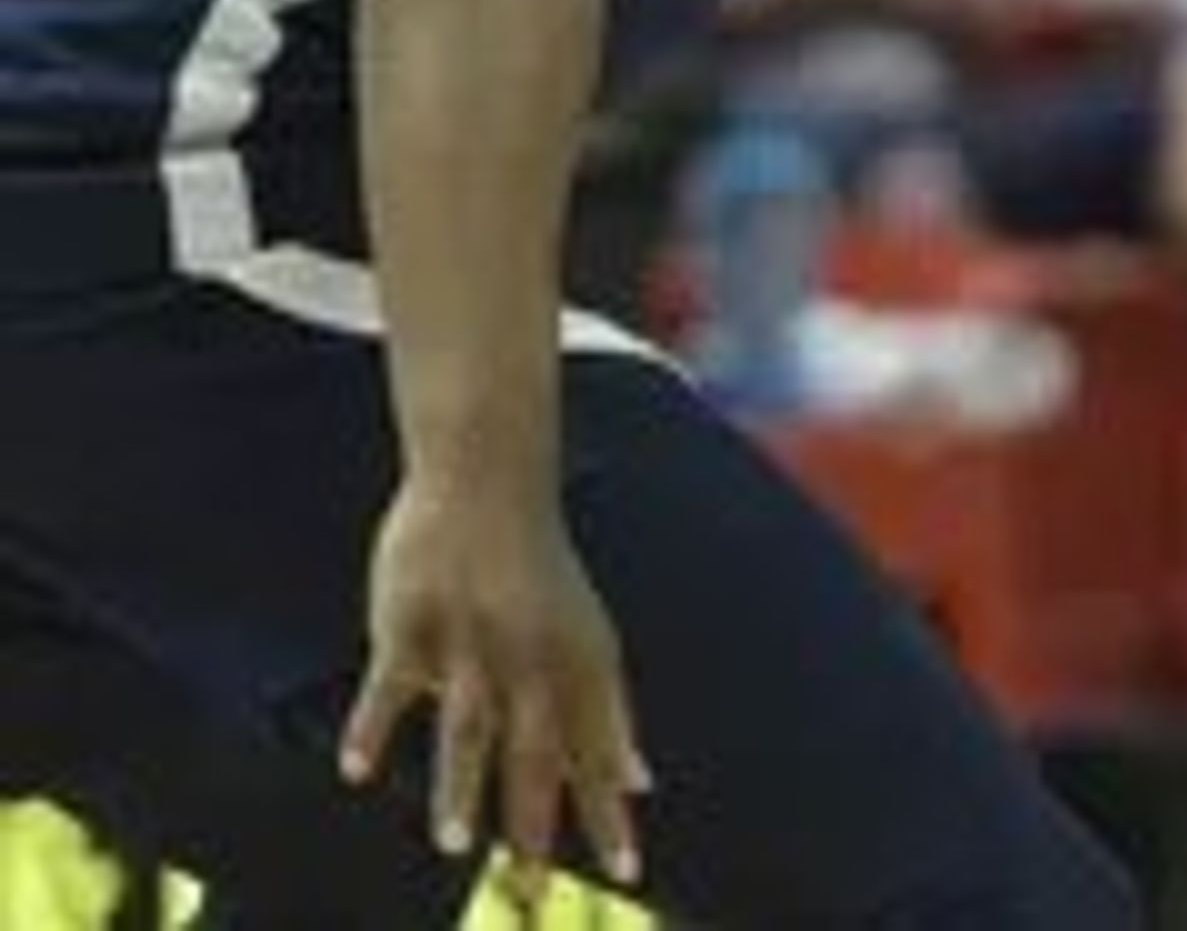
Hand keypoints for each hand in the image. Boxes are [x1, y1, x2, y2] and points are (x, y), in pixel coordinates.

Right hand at [338, 482, 647, 891]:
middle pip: (536, 753)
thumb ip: (611, 714)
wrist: (489, 483)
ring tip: (456, 846)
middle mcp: (530, 660)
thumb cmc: (539, 573)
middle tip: (532, 892)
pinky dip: (373, 727)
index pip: (600, 753)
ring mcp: (469, 643)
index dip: (612, 813)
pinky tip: (357, 772)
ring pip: (469, 725)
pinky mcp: (413, 626)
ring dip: (461, 786)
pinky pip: (391, 685)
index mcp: (578, 663)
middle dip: (536, 825)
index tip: (628, 873)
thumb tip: (642, 781)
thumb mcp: (589, 638)